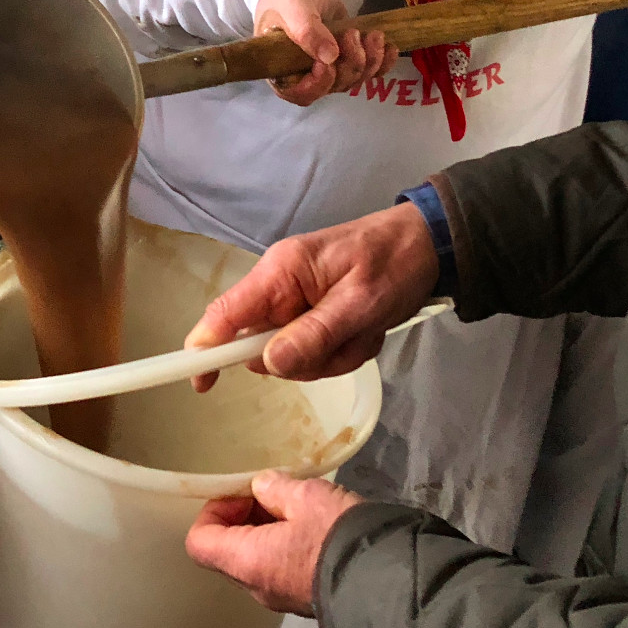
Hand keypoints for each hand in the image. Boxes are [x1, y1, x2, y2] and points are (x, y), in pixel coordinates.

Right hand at [184, 201, 436, 387]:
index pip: (225, 313)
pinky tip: (366, 330)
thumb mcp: (360, 302)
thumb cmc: (393, 262)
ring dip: (332, 355)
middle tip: (347, 341)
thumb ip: (314, 334)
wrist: (427, 245)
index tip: (200, 382)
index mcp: (280, 273)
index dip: (206, 348)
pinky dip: (344, 350)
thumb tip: (267, 363)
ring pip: (293, 356)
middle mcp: (280, 288)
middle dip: (306, 358)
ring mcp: (297, 304)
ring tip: (364, 330)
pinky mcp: (314, 316)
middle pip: (263, 347)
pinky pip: (316, 352)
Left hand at [185, 471, 361, 615]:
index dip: (212, 512)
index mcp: (247, 562)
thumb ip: (276, 488)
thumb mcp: (306, 497)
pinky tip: (313, 523)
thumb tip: (262, 487)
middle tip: (270, 493)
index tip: (239, 493)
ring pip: (256, 559)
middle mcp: (258, 586)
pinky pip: (281, 568)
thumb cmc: (337, 536)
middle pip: (227, 550)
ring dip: (267, 529)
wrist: (389, 582)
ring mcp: (282, 597)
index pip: (199, 542)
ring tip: (296, 504)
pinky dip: (285, 544)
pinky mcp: (306, 598)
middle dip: (243, 516)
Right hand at [254, 0, 395, 105]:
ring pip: (354, 79)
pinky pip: (368, 71)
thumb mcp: (292, 7)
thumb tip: (330, 57)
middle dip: (350, 63)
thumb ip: (306, 30)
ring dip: (369, 60)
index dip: (319, 84)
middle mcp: (304, 76)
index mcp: (282, 70)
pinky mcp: (346, 59)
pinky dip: (382, 63)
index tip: (329, 61)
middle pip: (333, 86)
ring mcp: (327, 69)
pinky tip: (390, 48)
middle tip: (352, 33)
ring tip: (372, 34)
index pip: (301, 93)